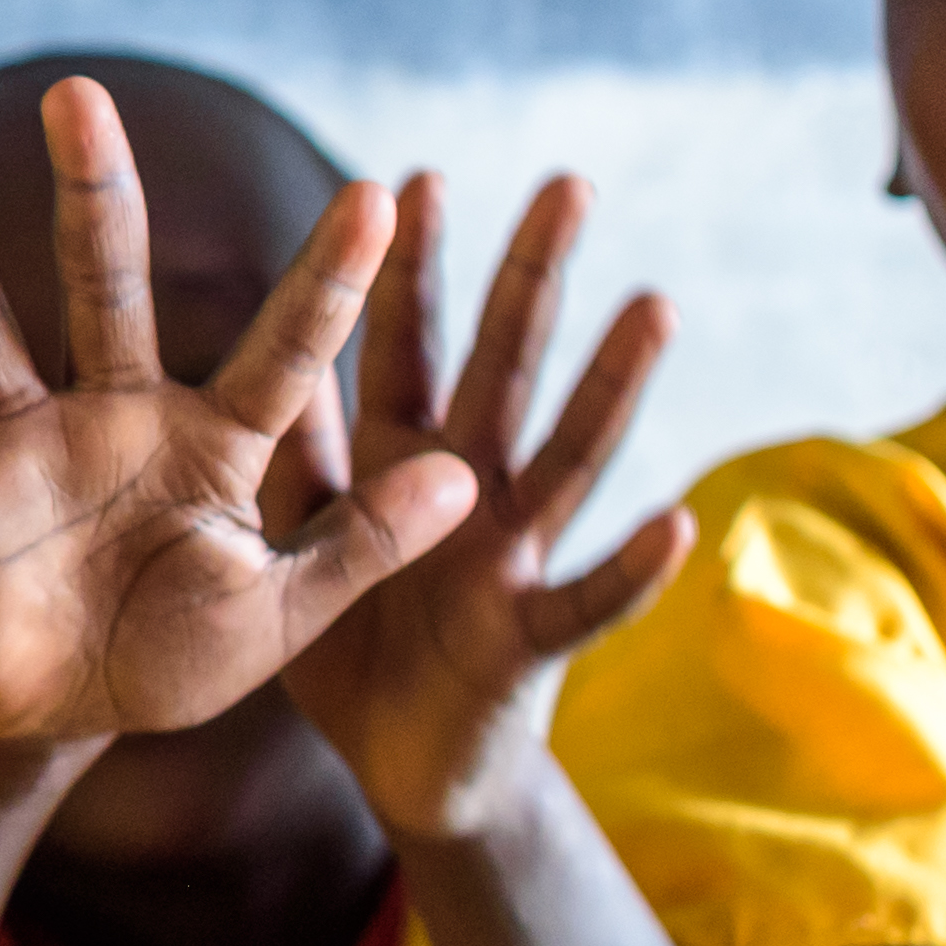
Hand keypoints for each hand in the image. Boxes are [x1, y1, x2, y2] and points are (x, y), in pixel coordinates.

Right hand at [0, 75, 475, 747]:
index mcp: (216, 442)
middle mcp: (116, 416)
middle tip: (77, 88)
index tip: (379, 193)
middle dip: (95, 191)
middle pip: (109, 288)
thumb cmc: (178, 653)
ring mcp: (26, 451)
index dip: (333, 280)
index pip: (289, 348)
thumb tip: (465, 480)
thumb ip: (363, 544)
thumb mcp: (289, 611)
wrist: (65, 718)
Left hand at [275, 171, 695, 844]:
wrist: (403, 770)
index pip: (404, 347)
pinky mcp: (529, 641)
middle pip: (502, 368)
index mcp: (401, 463)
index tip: (415, 175)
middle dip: (531, 278)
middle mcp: (469, 491)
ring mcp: (510, 559)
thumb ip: (297, 457)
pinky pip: (585, 603)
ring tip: (656, 304)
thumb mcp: (301, 543)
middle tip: (570, 182)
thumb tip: (269, 349)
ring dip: (612, 385)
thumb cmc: (355, 648)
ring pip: (566, 457)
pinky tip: (676, 522)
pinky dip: (631, 569)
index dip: (409, 271)